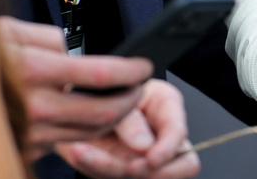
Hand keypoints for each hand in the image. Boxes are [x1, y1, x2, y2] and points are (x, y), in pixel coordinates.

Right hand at [0, 16, 151, 157]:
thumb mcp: (14, 30)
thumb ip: (52, 39)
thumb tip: (79, 52)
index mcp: (35, 72)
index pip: (101, 75)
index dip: (131, 71)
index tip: (144, 66)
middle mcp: (33, 108)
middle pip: (102, 113)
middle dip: (131, 100)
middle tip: (140, 88)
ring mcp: (28, 134)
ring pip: (88, 133)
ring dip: (113, 118)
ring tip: (122, 100)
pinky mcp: (22, 149)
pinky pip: (63, 143)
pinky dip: (81, 132)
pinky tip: (85, 116)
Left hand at [55, 81, 198, 177]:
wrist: (82, 93)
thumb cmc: (108, 87)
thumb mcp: (119, 91)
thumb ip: (131, 119)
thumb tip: (144, 146)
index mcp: (166, 108)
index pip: (178, 132)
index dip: (168, 148)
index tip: (152, 158)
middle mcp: (159, 137)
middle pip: (177, 167)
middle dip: (155, 172)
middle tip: (131, 168)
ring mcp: (141, 156)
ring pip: (141, 176)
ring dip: (112, 170)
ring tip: (84, 153)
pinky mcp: (119, 168)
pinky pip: (109, 176)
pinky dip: (93, 167)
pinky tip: (79, 151)